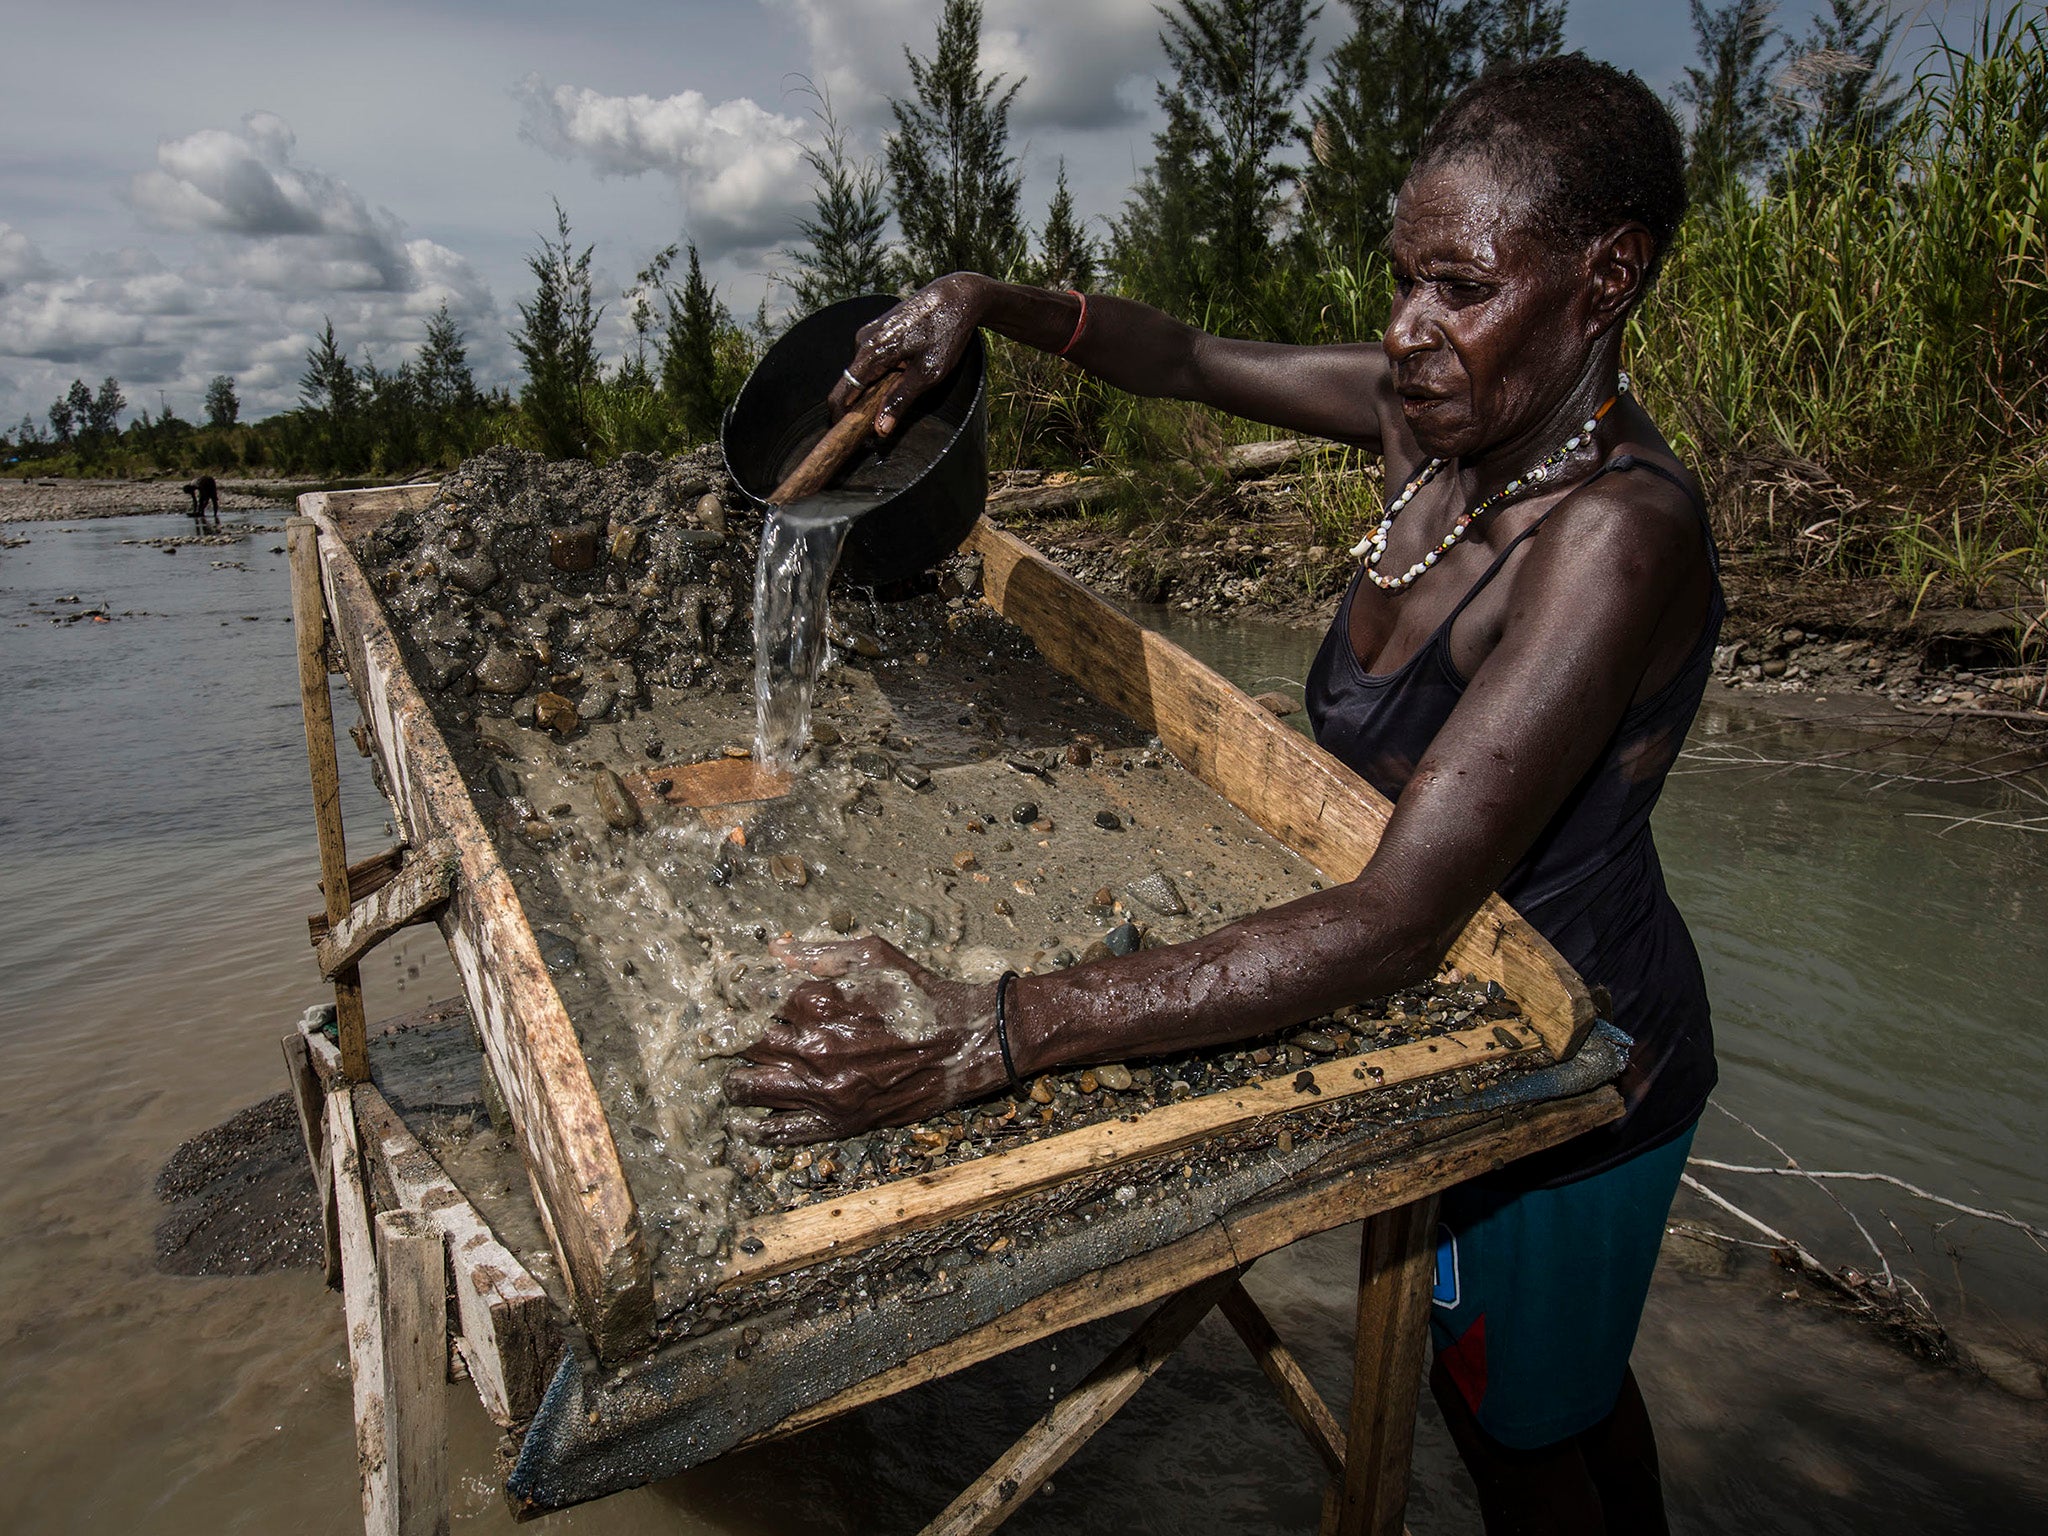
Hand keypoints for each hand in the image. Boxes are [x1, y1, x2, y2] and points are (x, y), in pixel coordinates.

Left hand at [724, 935, 1004, 1144]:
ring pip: (748, 1088)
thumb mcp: (873, 957)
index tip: (729, 996)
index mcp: (818, 1001)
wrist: (964, 1044)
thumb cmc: (919, 994)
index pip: (750, 997)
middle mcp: (814, 1047)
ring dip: (735, 1079)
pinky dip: (755, 1129)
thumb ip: (818, 952)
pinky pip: (780, 1133)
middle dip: (728, 1036)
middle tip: (720, 1036)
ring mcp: (824, 1089)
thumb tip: (773, 951)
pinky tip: (745, 1122)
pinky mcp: (838, 1122)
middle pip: (741, 1042)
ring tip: (735, 1075)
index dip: (735, 995)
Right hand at [828, 274, 986, 436]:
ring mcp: (869, 332)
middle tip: (880, 426)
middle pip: (849, 384)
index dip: (840, 418)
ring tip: (901, 392)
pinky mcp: (878, 329)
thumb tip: (879, 429)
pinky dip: (881, 373)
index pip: (842, 393)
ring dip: (874, 388)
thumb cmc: (946, 332)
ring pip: (862, 372)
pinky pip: (871, 360)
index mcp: (871, 352)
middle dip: (859, 406)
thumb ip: (900, 401)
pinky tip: (904, 374)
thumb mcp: (928, 374)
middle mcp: (863, 340)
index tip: (846, 439)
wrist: (957, 295)